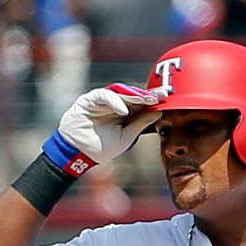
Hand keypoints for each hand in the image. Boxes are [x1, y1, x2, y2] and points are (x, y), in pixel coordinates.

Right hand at [43, 83, 161, 175]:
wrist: (79, 153)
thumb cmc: (102, 147)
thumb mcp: (127, 137)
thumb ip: (140, 124)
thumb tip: (158, 113)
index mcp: (126, 115)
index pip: (142, 104)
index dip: (154, 101)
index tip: (167, 99)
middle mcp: (116, 105)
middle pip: (134, 96)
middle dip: (147, 95)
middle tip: (161, 95)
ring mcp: (103, 101)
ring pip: (121, 93)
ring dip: (134, 96)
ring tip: (146, 100)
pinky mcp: (90, 100)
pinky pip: (104, 96)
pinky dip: (114, 101)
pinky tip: (124, 110)